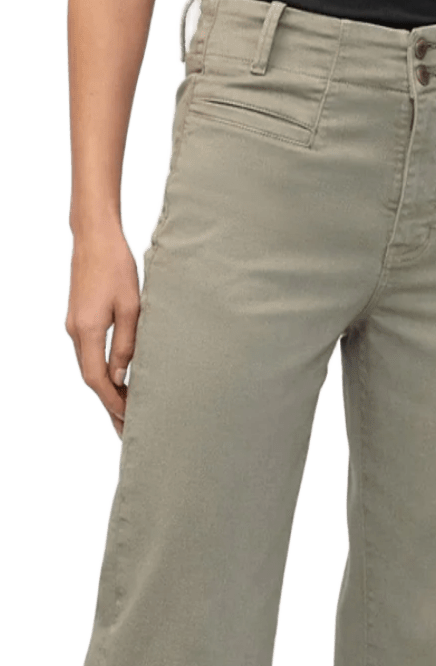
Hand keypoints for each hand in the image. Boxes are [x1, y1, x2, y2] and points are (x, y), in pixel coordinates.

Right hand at [64, 227, 140, 440]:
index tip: (128, 419)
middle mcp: (75, 332)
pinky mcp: (78, 320)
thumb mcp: (132, 307)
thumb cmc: (117, 266)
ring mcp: (74, 326)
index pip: (97, 379)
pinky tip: (116, 382)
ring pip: (88, 368)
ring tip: (125, 411)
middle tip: (127, 429)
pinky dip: (102, 373)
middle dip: (109, 404)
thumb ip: (127, 345)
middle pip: (90, 379)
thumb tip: (121, 377)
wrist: (94, 236)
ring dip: (106, 391)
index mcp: (88, 331)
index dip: (113, 401)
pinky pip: (88, 355)